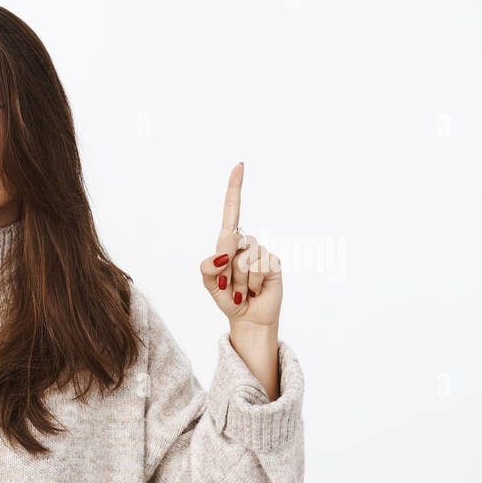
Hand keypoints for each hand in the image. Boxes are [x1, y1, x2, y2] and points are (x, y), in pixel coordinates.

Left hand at [199, 162, 281, 329]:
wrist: (247, 317)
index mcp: (227, 243)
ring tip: (242, 290)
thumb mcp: (209, 284)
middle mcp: (245, 243)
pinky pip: (258, 268)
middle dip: (225, 269)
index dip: (235, 189)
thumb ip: (208, 269)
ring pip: (244, 259)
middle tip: (229, 286)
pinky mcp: (273, 262)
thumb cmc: (227, 297)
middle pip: (230, 242)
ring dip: (238, 281)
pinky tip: (255, 290)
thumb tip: (224, 253)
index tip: (239, 165)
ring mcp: (261, 251)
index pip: (231, 212)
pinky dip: (251, 284)